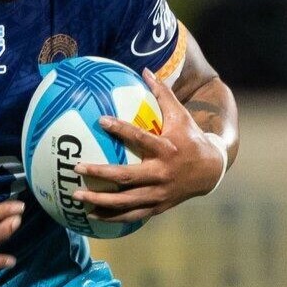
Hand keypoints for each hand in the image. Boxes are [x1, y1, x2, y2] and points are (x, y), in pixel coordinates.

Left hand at [72, 68, 225, 222]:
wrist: (210, 170)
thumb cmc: (190, 138)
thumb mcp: (180, 115)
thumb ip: (162, 94)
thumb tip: (145, 70)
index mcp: (166, 149)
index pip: (140, 138)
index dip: (121, 129)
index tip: (100, 120)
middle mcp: (161, 173)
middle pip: (126, 176)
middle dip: (100, 172)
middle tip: (77, 167)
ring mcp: (159, 194)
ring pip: (126, 201)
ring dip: (100, 200)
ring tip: (76, 195)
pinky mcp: (157, 207)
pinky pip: (131, 215)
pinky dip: (111, 216)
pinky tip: (91, 214)